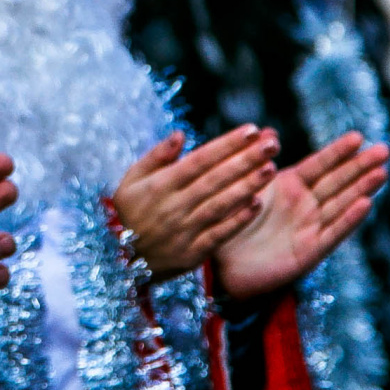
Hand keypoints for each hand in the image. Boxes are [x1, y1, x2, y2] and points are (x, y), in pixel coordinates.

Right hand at [111, 125, 277, 278]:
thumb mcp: (130, 180)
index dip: (226, 144)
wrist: (116, 260)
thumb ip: (156, 156)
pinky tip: (257, 205)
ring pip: (221, 204)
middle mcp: (175, 205)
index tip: (251, 129)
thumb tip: (180, 134)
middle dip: (246, 159)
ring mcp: (185, 230)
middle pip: (216, 179)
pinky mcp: (192, 253)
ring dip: (247, 186)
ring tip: (271, 168)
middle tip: (272, 143)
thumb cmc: (127, 212)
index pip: (200, 159)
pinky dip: (237, 221)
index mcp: (161, 184)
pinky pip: (218, 235)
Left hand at [216, 132, 389, 298]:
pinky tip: (365, 204)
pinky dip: (348, 220)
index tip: (358, 137)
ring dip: (361, 189)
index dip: (338, 152)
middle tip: (383, 150)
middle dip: (360, 167)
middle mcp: (305, 205)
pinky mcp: (309, 252)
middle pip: (337, 182)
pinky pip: (332, 233)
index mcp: (290, 186)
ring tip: (381, 172)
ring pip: (341, 205)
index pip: (319, 165)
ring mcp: (309, 228)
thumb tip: (269, 130)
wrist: (220, 263)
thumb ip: (259, 161)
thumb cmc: (230, 222)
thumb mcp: (245, 187)